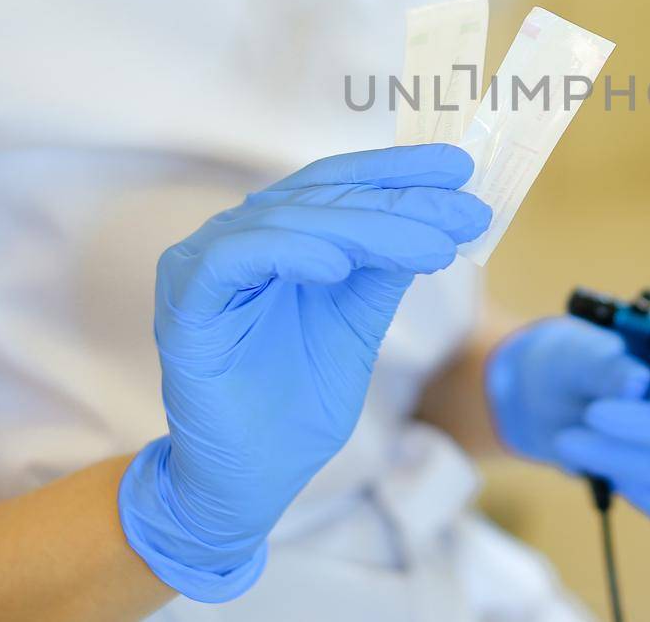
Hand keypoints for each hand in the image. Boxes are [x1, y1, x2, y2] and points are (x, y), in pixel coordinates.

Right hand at [118, 144, 489, 601]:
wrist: (251, 481)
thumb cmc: (297, 405)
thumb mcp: (357, 327)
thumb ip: (384, 271)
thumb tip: (439, 216)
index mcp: (280, 238)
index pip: (341, 183)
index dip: (398, 171)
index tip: (461, 167)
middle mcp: (240, 238)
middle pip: (324, 196)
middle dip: (401, 200)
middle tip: (464, 211)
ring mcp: (205, 264)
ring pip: (290, 219)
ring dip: (366, 228)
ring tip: (427, 244)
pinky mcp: (185, 303)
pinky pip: (235, 258)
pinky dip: (288, 251)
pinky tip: (337, 265)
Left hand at [485, 317, 649, 524]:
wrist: (549, 403)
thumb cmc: (573, 363)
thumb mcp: (574, 350)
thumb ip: (602, 362)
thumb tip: (636, 383)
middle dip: (648, 428)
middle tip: (592, 413)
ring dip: (623, 458)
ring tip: (569, 439)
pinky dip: (639, 493)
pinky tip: (600, 473)